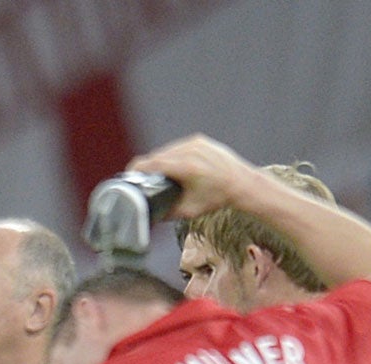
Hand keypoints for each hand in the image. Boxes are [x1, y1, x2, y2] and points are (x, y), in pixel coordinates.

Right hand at [128, 134, 259, 220]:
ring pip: (166, 150)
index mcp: (185, 168)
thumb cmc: (217, 199)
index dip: (136, 168)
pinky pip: (177, 147)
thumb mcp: (189, 211)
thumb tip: (147, 215)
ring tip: (155, 173)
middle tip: (142, 179)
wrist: (241, 183)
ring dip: (159, 160)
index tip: (129, 175)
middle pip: (156, 156)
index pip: (151, 163)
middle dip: (147, 167)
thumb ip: (166, 213)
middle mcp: (189, 151)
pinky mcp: (199, 140)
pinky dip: (171, 156)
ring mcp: (194, 143)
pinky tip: (171, 165)